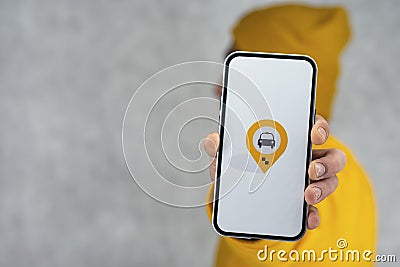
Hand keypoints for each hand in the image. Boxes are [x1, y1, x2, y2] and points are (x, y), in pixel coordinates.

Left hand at [203, 115, 345, 229]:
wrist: (238, 194)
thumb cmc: (239, 163)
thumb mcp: (227, 153)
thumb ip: (220, 145)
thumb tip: (213, 141)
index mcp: (291, 140)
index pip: (313, 127)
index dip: (319, 128)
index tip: (313, 134)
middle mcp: (306, 159)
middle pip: (331, 156)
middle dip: (327, 162)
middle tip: (312, 168)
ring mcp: (308, 182)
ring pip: (329, 182)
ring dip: (324, 187)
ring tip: (308, 194)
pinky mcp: (302, 205)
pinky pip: (314, 210)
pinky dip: (313, 215)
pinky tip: (307, 219)